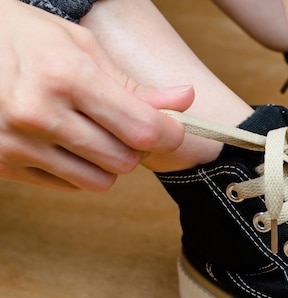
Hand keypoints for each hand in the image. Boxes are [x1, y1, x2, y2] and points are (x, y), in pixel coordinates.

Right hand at [0, 2, 193, 191]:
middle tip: (124, 125)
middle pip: (124, 160)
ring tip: (91, 132)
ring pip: (100, 181)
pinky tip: (64, 142)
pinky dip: (79, 170)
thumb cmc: (26, 39)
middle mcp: (38, 114)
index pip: (143, 129)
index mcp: (66, 76)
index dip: (169, 133)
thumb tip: (186, 100)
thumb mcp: (81, 47)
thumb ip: (134, 85)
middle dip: (135, 146)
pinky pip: (70, 186)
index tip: (172, 128)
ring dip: (107, 162)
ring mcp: (17, 143)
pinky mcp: (4, 164)